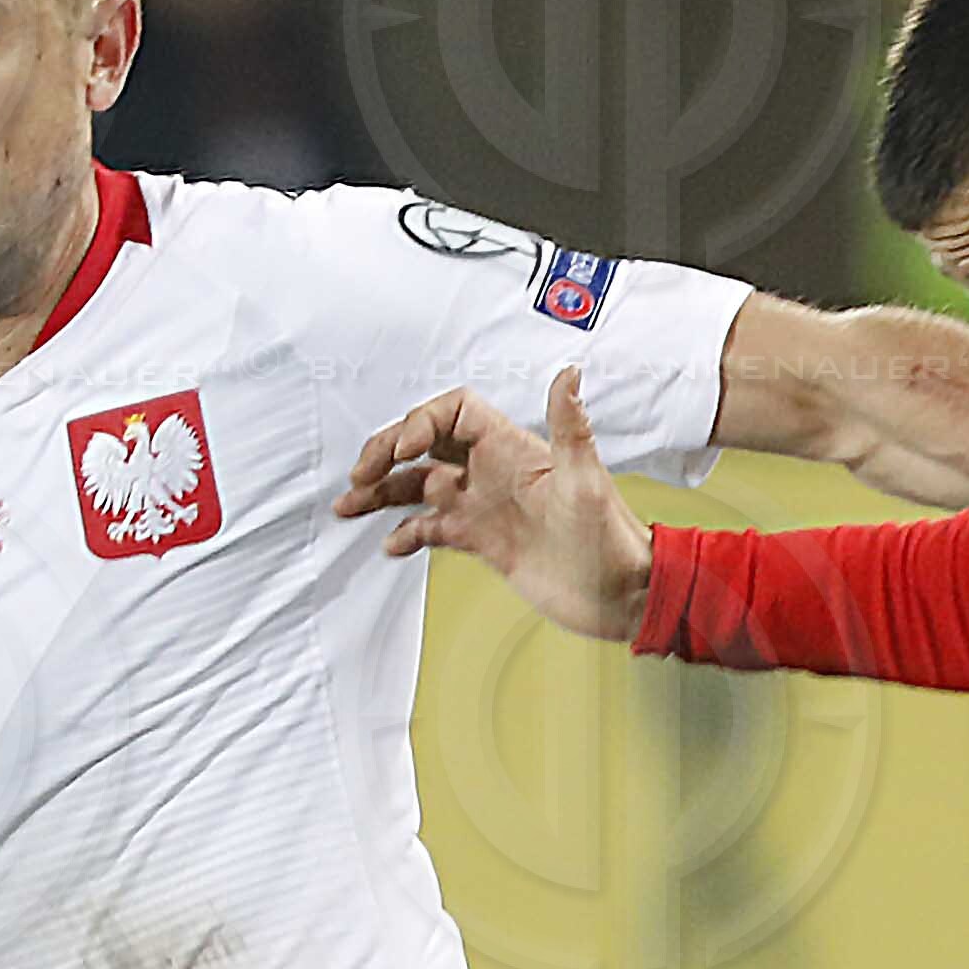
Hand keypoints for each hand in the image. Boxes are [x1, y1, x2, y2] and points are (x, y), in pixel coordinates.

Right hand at [335, 367, 654, 642]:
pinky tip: (390, 545)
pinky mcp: (481, 540)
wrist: (619, 594)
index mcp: (511, 448)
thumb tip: (570, 374)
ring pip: (418, 487)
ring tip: (349, 505)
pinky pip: (432, 529)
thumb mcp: (586, 481)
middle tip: (359, 474)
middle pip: (425, 446)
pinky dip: (406, 534)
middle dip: (386, 454)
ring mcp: (483, 506)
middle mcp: (491, 471)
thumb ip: (570, 428)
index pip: (453, 413)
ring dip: (382, 492)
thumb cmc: (610, 538)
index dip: (422, 423)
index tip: (405, 451)